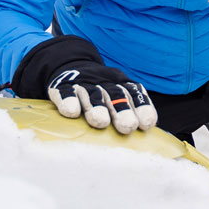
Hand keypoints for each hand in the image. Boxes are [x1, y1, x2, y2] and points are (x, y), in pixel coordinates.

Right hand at [43, 52, 158, 133]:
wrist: (69, 66)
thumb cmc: (99, 95)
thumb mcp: (115, 98)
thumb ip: (128, 114)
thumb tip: (142, 141)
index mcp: (121, 84)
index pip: (134, 93)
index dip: (142, 107)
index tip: (146, 124)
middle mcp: (105, 82)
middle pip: (116, 95)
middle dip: (123, 110)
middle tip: (128, 126)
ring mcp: (84, 83)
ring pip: (92, 94)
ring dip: (97, 107)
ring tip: (100, 122)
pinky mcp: (62, 86)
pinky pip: (65, 92)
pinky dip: (68, 100)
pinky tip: (71, 111)